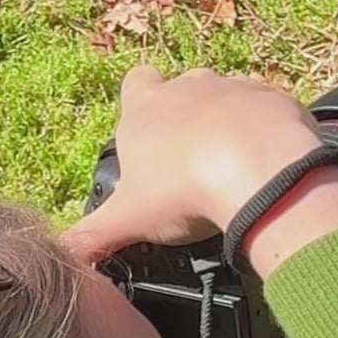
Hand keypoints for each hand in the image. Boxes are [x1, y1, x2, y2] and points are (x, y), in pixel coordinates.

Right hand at [67, 65, 326, 263]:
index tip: (148, 135)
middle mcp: (188, 87)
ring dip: (229, 122)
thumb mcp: (127, 221)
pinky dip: (267, 131)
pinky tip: (268, 165)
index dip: (139, 103)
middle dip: (185, 115)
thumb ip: (90, 237)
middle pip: (182, 87)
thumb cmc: (182, 190)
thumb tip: (61, 255)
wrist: (259, 169)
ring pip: (227, 95)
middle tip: (190, 161)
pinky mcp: (275, 99)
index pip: (135, 83)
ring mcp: (234, 87)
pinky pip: (268, 110)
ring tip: (233, 166)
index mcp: (146, 108)